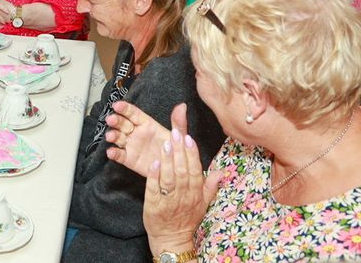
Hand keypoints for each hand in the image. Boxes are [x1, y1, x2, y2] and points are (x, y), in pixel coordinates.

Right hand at [105, 101, 188, 177]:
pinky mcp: (128, 159)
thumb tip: (182, 106)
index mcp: (146, 124)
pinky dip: (114, 153)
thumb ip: (178, 122)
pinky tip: (111, 152)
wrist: (174, 170)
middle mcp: (136, 133)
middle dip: (116, 121)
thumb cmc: (175, 150)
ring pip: (118, 138)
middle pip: (123, 124)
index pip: (133, 113)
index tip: (117, 105)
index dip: (125, 109)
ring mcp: (131, 146)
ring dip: (113, 135)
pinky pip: (119, 155)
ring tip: (111, 136)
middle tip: (111, 119)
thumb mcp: (179, 136)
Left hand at [143, 126, 221, 255]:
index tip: (189, 139)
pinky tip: (153, 163)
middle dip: (179, 152)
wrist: (172, 239)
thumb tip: (221, 172)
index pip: (195, 171)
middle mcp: (183, 197)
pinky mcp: (153, 206)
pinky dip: (154, 176)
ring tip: (165, 144)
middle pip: (182, 172)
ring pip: (169, 178)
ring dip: (167, 160)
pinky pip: (153, 189)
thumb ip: (210, 187)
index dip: (192, 154)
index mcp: (195, 194)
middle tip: (175, 134)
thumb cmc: (187, 219)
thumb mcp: (203, 204)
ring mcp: (168, 201)